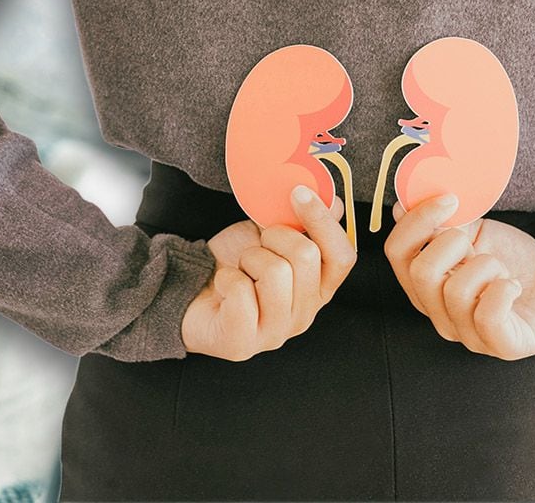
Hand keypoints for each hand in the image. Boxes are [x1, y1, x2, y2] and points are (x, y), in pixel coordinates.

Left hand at [181, 185, 356, 359]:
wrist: (191, 290)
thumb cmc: (235, 265)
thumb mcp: (269, 236)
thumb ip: (302, 223)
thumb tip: (333, 202)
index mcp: (317, 290)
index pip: (342, 257)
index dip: (323, 222)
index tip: (298, 192)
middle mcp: (304, 315)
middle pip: (307, 257)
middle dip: (275, 236)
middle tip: (257, 245)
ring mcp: (275, 333)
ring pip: (276, 272)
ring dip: (249, 258)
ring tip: (241, 269)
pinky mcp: (243, 342)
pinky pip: (241, 290)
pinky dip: (226, 277)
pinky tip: (224, 285)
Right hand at [384, 193, 534, 359]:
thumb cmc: (514, 261)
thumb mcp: (475, 235)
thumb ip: (441, 223)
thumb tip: (405, 204)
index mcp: (424, 285)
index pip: (396, 252)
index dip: (416, 222)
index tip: (449, 200)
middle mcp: (438, 313)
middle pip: (420, 272)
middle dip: (452, 244)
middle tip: (476, 243)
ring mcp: (467, 334)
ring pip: (455, 291)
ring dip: (486, 266)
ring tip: (501, 269)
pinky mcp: (500, 346)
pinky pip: (487, 316)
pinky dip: (503, 290)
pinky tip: (513, 285)